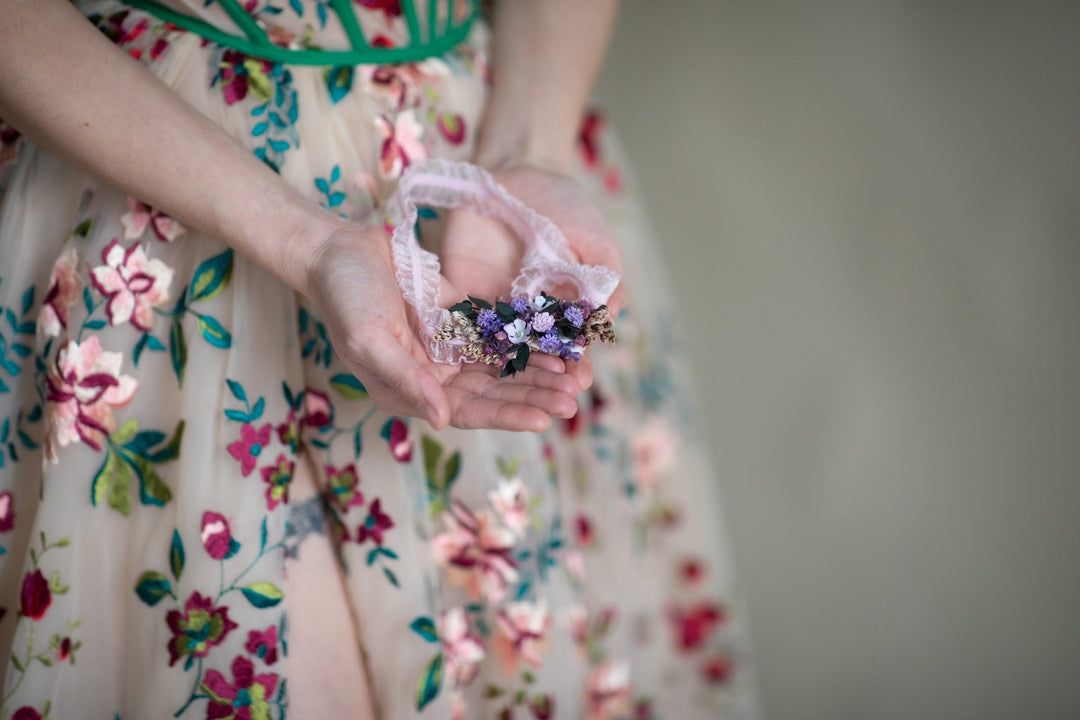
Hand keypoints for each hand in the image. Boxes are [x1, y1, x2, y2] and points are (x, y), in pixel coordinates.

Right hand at [303, 227, 581, 431]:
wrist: (339, 248)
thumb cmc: (345, 296)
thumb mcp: (368, 339)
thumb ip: (406, 379)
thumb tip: (443, 420)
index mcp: (410, 392)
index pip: (468, 412)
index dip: (506, 415)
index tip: (544, 418)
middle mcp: (434, 377)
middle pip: (493, 393)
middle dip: (532, 396)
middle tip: (572, 400)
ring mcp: (449, 348)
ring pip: (502, 368)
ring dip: (537, 373)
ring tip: (575, 375)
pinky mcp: (461, 320)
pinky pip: (500, 335)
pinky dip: (527, 340)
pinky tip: (558, 344)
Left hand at [439, 165, 626, 388]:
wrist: (513, 172)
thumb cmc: (562, 205)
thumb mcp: (594, 239)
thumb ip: (605, 278)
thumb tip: (613, 316)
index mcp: (565, 310)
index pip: (571, 346)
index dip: (575, 363)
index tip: (579, 379)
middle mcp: (531, 318)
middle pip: (536, 358)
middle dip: (544, 382)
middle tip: (551, 402)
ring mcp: (495, 310)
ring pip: (501, 352)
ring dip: (510, 378)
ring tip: (516, 397)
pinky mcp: (462, 297)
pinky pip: (464, 327)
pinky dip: (469, 347)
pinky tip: (472, 366)